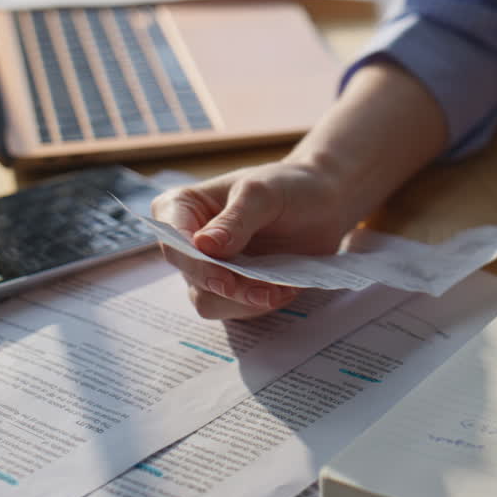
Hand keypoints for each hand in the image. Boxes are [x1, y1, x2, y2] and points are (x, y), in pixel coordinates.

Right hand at [150, 161, 353, 319]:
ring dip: (247, 301)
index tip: (225, 278)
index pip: (174, 243)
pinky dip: (260, 305)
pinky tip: (284, 289)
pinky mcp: (231, 287)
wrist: (322, 203)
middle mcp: (188, 242)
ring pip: (211, 302)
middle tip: (267, 291)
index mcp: (180, 207)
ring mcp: (209, 268)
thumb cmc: (288, 186)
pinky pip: (236, 310)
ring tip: (280, 289)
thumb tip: (204, 245)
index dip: (196, 265)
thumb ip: (235, 219)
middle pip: (193, 279)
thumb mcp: (263, 194)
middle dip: (230, 288)